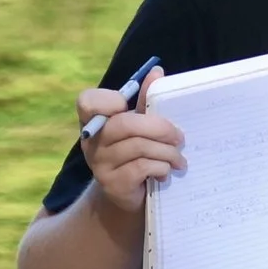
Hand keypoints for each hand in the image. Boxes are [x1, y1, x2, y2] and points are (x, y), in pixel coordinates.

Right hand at [75, 70, 180, 215]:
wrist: (128, 196)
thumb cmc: (135, 154)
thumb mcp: (140, 126)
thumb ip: (145, 101)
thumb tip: (156, 72)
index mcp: (94, 120)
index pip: (88, 102)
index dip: (109, 100)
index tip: (127, 105)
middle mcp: (92, 141)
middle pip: (125, 124)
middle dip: (159, 128)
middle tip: (179, 137)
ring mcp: (99, 163)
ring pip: (139, 147)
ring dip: (167, 152)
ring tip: (178, 158)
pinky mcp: (112, 184)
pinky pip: (142, 167)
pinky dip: (161, 167)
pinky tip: (166, 172)